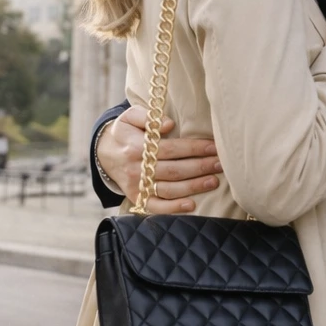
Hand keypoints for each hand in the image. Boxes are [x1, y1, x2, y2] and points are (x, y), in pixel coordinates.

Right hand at [95, 106, 221, 213]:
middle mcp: (136, 168)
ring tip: (214, 181)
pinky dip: (174, 208)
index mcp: (136, 146)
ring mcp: (136, 186)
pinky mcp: (136, 198)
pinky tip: (192, 205)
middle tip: (221, 164)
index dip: (194, 148)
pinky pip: (156, 207)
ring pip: (169, 189)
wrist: (104, 153)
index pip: (171, 149)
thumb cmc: (125, 131)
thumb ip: (148, 116)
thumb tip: (168, 125)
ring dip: (194, 187)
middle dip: (200, 167)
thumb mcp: (130, 116)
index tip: (214, 146)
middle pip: (174, 170)